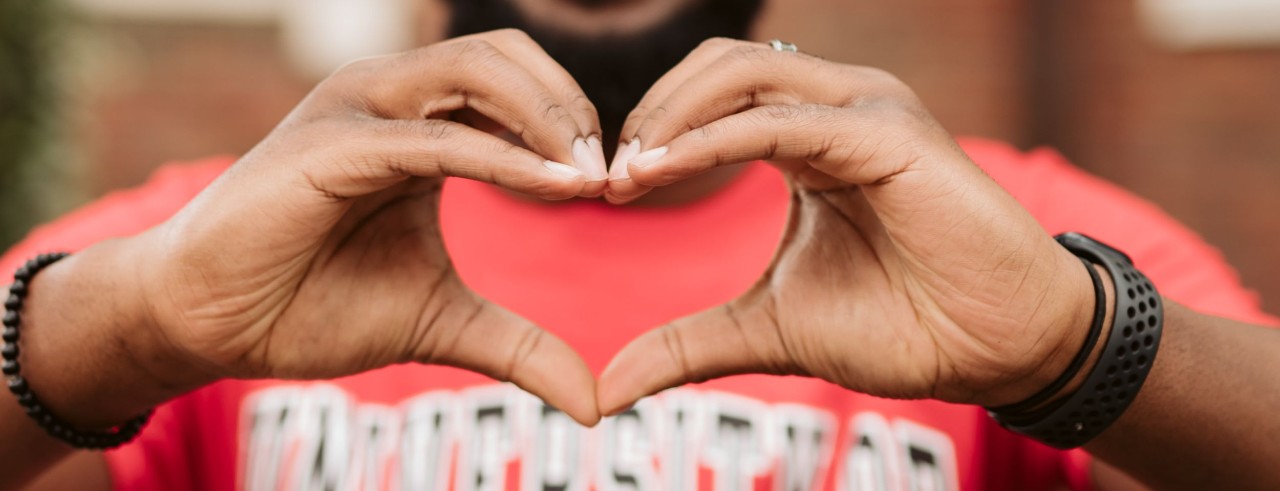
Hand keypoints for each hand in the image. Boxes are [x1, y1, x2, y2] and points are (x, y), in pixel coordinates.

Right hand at [132, 30, 605, 424]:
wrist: (211, 324)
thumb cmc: (313, 306)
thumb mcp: (444, 321)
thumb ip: (521, 345)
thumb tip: (596, 400)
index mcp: (419, 122)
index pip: (518, 83)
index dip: (575, 124)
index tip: (619, 184)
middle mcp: (390, 99)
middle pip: (506, 55)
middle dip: (572, 106)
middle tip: (614, 173)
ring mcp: (357, 112)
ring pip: (476, 72)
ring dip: (548, 117)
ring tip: (588, 177)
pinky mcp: (332, 146)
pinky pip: (436, 137)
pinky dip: (502, 157)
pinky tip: (554, 188)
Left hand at [598, 39, 1096, 413]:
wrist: (997, 348)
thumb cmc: (902, 325)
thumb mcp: (768, 328)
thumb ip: (689, 342)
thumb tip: (609, 387)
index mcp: (812, 136)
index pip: (712, 96)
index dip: (651, 132)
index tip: (604, 189)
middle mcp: (838, 106)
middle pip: (718, 66)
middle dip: (650, 112)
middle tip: (606, 176)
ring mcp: (866, 109)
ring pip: (741, 73)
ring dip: (670, 116)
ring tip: (626, 173)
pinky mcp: (886, 132)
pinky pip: (777, 120)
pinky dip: (711, 141)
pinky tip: (661, 172)